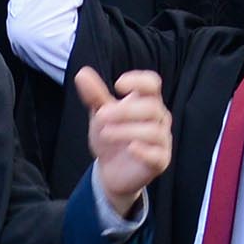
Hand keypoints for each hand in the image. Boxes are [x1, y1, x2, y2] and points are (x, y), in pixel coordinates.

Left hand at [77, 66, 174, 214]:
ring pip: (153, 131)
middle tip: (101, 116)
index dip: (139, 81)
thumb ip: (94, 95)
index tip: (118, 85)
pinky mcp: (160, 161)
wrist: (111, 170)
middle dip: (125, 111)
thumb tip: (82, 73)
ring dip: (126, 130)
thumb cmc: (111, 136)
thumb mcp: (100, 114)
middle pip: (151, 107)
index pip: (152, 84)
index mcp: (147, 101)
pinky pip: (158, 154)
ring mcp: (161, 140)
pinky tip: (130, 148)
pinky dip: (144, 150)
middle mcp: (159, 119)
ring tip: (105, 133)